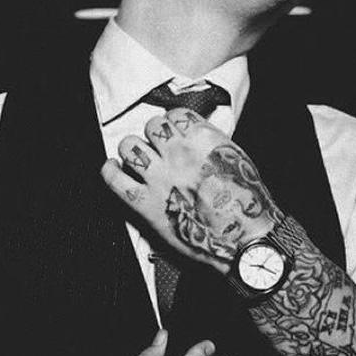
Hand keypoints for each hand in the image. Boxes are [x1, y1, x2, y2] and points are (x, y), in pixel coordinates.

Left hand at [101, 108, 280, 273]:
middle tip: (159, 151)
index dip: (172, 124)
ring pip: (129, 147)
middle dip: (153, 137)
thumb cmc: (245, 205)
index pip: (174, 115)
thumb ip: (210, 143)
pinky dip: (110, 171)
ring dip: (133, 151)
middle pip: (151, 127)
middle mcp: (178, 154)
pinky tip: (114, 169)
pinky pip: (113, 178)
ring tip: (138, 161)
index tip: (173, 134)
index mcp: (203, 139)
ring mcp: (159, 178)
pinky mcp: (145, 204)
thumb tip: (193, 135)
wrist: (243, 240)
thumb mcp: (236, 159)